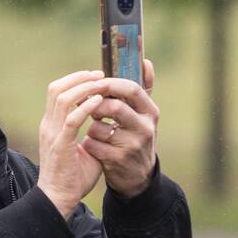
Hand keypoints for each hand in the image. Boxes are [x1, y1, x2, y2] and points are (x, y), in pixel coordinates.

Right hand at [37, 70, 108, 219]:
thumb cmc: (72, 177)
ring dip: (84, 88)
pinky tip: (100, 102)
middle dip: (79, 78)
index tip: (96, 77)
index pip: (57, 92)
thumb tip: (108, 126)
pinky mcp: (60, 145)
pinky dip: (86, 107)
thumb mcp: (82, 149)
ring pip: (63, 98)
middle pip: (56, 88)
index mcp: (52, 125)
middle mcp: (49, 125)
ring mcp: (53, 134)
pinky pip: (72, 119)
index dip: (75, 80)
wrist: (58, 199)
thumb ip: (91, 135)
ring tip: (102, 84)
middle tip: (100, 75)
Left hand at [81, 59, 158, 198]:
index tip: (95, 82)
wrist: (137, 176)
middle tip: (87, 107)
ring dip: (90, 128)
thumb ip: (143, 89)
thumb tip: (145, 61)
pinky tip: (93, 147)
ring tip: (95, 132)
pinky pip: (92, 145)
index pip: (132, 89)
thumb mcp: (143, 115)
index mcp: (150, 112)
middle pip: (114, 107)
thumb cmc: (134, 137)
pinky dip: (88, 144)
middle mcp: (145, 128)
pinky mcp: (118, 160)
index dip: (110, 84)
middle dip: (95, 105)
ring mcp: (133, 145)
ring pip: (99, 127)